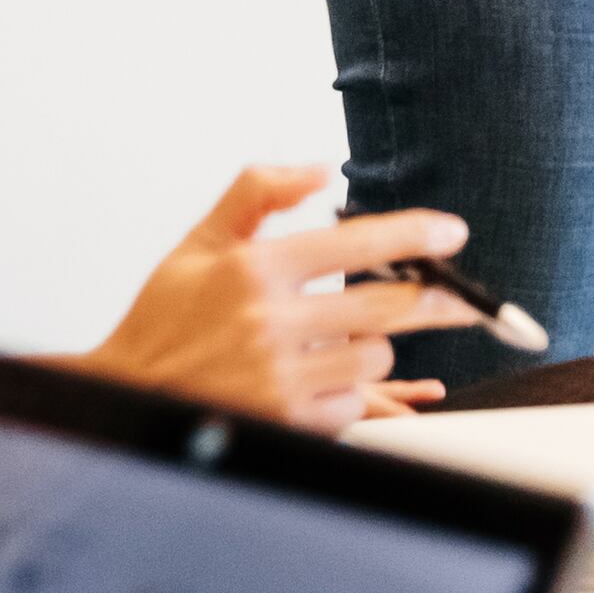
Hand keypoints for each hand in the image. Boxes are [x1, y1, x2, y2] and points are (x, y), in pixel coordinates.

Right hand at [79, 166, 479, 433]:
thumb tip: (320, 169)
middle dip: (437, 299)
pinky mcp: (285, 423)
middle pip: (385, 306)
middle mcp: (269, 322)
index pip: (356, 242)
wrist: (128, 393)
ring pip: (373, 356)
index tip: (453, 232)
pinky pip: (351, 402)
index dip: (414, 236)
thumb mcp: (200, 241)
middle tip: (465, 298)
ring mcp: (278, 378)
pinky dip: (347, 389)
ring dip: (374, 345)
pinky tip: (320, 379)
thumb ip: (257, 191)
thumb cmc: (166, 317)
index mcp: (254, 269)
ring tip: (345, 339)